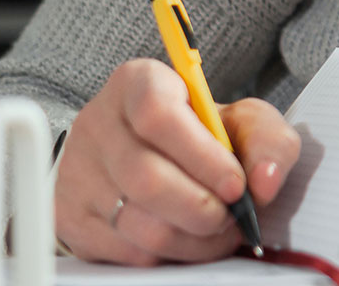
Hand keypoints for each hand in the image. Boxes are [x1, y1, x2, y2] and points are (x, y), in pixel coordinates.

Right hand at [55, 58, 300, 264]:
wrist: (152, 154)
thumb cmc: (201, 134)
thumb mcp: (242, 121)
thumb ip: (268, 141)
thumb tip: (267, 181)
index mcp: (137, 84)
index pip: (158, 114)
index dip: (203, 157)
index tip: (236, 184)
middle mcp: (97, 124)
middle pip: (146, 178)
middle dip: (202, 208)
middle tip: (231, 217)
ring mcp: (76, 173)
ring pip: (135, 223)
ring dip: (191, 239)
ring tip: (218, 231)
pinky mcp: (70, 217)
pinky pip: (123, 252)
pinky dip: (168, 256)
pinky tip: (188, 241)